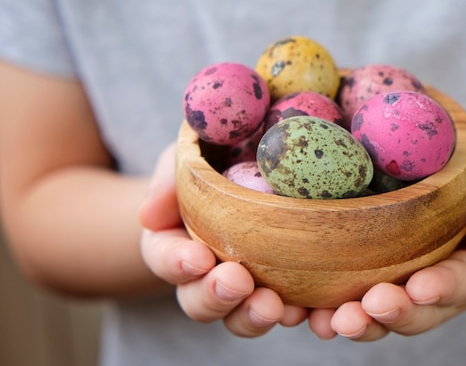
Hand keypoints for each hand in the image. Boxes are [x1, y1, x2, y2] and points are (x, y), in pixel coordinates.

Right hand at [138, 144, 307, 336]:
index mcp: (173, 244)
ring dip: (253, 315)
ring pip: (239, 315)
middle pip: (199, 300)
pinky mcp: (279, 290)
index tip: (198, 257)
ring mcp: (242, 288)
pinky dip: (293, 314)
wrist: (249, 172)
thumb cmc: (211, 164)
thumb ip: (167, 181)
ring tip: (273, 306)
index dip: (177, 262)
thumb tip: (148, 214)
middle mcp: (203, 276)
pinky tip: (306, 310)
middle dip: (216, 296)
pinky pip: (283, 311)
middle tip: (237, 282)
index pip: (166, 257)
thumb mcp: (185, 161)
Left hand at [308, 169, 465, 340]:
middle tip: (370, 307)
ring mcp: (397, 298)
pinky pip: (344, 308)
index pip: (462, 284)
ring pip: (377, 320)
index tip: (422, 286)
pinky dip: (324, 314)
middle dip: (393, 314)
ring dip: (356, 323)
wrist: (443, 208)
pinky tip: (304, 315)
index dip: (443, 288)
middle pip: (416, 314)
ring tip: (330, 321)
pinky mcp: (362, 291)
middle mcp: (433, 297)